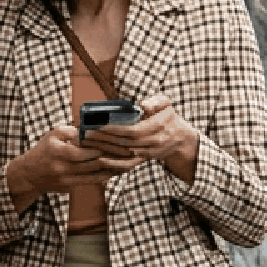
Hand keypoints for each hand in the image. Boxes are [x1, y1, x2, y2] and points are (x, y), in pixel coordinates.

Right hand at [7, 125, 140, 209]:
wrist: (30, 175)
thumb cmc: (44, 150)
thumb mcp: (53, 135)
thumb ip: (71, 130)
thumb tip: (92, 128)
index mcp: (58, 151)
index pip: (83, 151)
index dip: (102, 148)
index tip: (118, 144)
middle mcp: (62, 166)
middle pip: (93, 163)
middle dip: (112, 158)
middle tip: (130, 153)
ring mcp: (66, 179)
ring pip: (95, 174)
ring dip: (112, 169)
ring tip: (128, 163)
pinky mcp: (70, 187)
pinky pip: (91, 182)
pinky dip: (104, 177)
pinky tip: (115, 171)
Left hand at [82, 95, 200, 181]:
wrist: (179, 138)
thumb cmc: (168, 116)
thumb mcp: (166, 104)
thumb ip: (156, 102)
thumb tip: (143, 106)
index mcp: (158, 127)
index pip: (134, 130)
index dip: (116, 130)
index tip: (99, 126)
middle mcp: (154, 142)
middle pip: (125, 143)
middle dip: (105, 139)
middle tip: (87, 135)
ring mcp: (149, 153)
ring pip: (125, 154)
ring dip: (105, 150)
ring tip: (88, 144)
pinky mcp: (145, 160)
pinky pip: (129, 165)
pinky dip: (114, 164)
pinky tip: (101, 160)